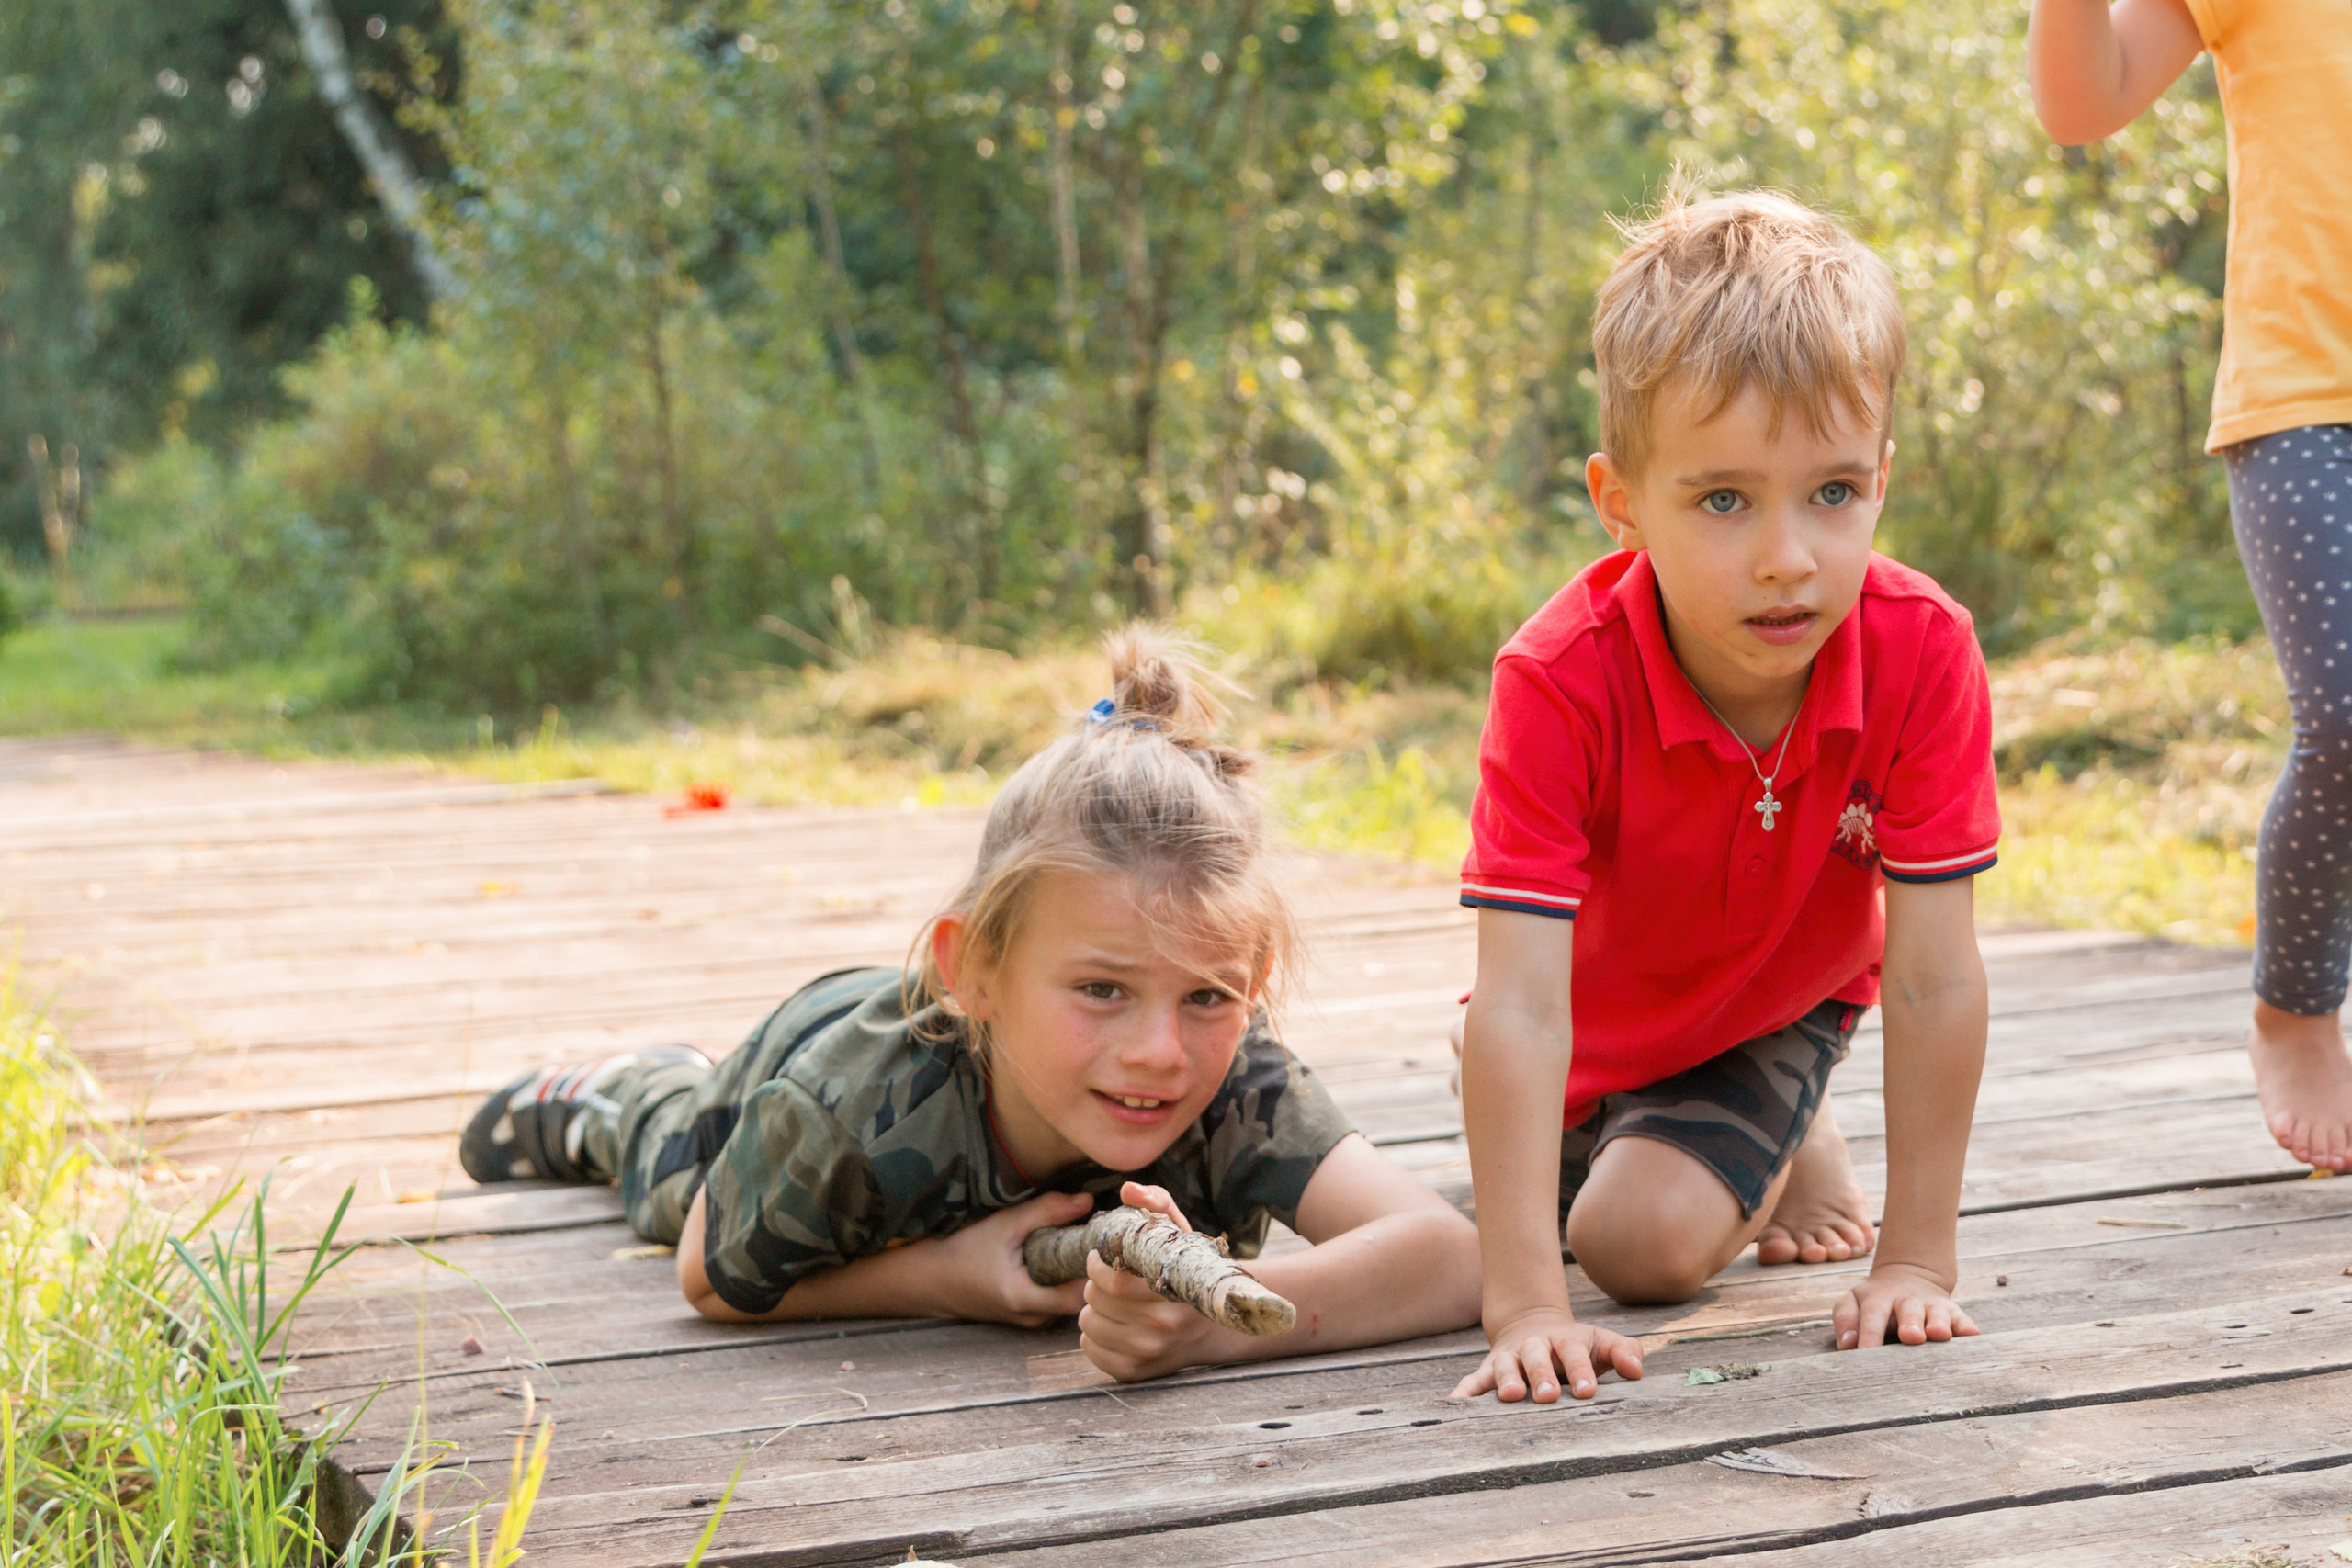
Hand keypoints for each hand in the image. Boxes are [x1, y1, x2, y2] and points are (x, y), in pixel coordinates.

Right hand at [935, 1189, 1093, 1326]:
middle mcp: (1030, 1318)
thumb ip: (1046, 1211)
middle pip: (1078, 1301)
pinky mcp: (1024, 1316)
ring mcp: (1027, 1321)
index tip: (1102, 1243)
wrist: (929, 1277)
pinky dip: (1062, 1283)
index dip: (1096, 1272)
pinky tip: (1060, 1258)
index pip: (1080, 1296)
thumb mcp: (1004, 1225)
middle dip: (1090, 1273)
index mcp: (1024, 1298)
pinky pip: (1055, 1303)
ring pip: (1067, 1304)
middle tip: (1096, 1241)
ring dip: (1076, 1278)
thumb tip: (1086, 1202)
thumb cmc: (962, 1250)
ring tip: (1080, 1247)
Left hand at [1077, 1181, 1220, 1380]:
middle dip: (1095, 1284)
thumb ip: (1157, 1203)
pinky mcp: (1135, 1373)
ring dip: (1092, 1308)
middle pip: (1094, 1301)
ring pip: (1087, 1325)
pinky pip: (1090, 1349)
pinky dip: (1093, 1335)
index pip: (1113, 1282)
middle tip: (1110, 1279)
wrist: (1216, 1326)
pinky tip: (1113, 1323)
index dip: (1096, 1265)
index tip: (1100, 1257)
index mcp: (1172, 1293)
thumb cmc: (1189, 1270)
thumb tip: (1128, 1190)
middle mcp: (1161, 1329)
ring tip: (1112, 1301)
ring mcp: (1148, 1354)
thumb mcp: (1180, 1231)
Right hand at [1450, 1306, 1643, 1402]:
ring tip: (1509, 1397)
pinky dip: (1464, 1392)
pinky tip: (1455, 1405)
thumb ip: (1623, 1352)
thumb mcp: (1601, 1343)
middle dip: (1541, 1375)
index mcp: (1564, 1339)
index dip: (1581, 1371)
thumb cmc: (1577, 1346)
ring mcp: (1509, 1357)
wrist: (1533, 1325)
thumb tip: (1636, 1371)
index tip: (1589, 1392)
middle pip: (1536, 1357)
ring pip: (1504, 1366)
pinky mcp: (1488, 1370)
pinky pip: (1474, 1381)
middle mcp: (1534, 1346)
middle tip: (1548, 1396)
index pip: (1573, 1352)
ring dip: (1505, 1380)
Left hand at [1834, 1261, 1978, 1348]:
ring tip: (1939, 1334)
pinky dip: (1968, 1329)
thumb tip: (1848, 1345)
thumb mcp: (1853, 1302)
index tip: (1864, 1353)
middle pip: (1908, 1311)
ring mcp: (1933, 1306)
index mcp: (1879, 1298)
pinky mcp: (1954, 1313)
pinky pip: (1963, 1321)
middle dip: (1910, 1324)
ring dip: (1938, 1323)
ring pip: (1937, 1314)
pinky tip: (1973, 1337)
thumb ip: (1845, 1320)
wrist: (1908, 1276)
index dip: (1868, 1334)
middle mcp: (1907, 1301)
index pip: (1872, 1315)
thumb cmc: (1875, 1302)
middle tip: (1910, 1337)